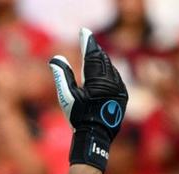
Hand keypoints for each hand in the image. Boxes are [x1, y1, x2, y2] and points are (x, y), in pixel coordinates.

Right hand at [49, 28, 128, 171]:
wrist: (95, 136)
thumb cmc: (78, 117)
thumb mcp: (67, 96)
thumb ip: (62, 75)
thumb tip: (55, 58)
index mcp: (97, 80)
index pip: (91, 55)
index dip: (87, 42)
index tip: (84, 32)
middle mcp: (111, 81)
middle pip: (102, 59)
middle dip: (94, 50)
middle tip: (88, 41)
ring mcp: (119, 88)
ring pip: (111, 68)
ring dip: (102, 60)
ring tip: (95, 54)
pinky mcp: (123, 95)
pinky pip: (116, 77)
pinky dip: (109, 71)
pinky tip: (105, 71)